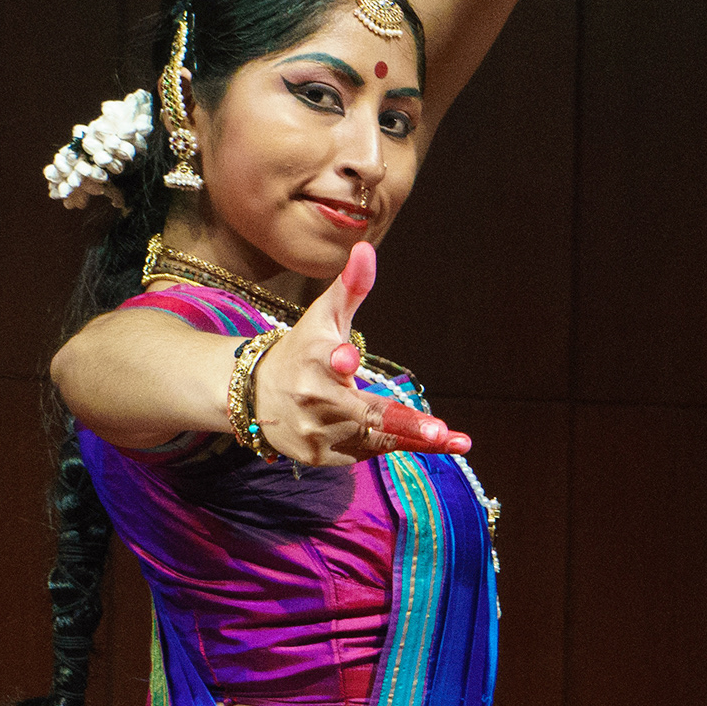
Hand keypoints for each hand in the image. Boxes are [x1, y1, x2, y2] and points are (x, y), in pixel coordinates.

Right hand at [247, 246, 476, 462]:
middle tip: (439, 432)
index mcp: (314, 358)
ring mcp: (316, 431)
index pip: (327, 360)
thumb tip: (366, 248)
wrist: (254, 395)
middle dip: (404, 424)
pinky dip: (390, 446)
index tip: (347, 357)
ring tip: (452, 440)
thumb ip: (350, 287)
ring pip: (374, 439)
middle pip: (365, 413)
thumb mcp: (324, 316)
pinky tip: (419, 440)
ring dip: (413, 439)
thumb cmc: (301, 351)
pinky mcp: (319, 457)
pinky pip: (365, 454)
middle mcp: (313, 397)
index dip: (338, 359)